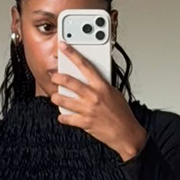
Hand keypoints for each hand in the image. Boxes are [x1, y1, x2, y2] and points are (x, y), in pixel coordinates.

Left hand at [51, 41, 147, 161]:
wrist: (126, 133)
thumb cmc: (122, 114)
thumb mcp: (114, 93)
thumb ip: (101, 85)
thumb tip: (91, 79)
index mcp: (102, 86)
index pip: (84, 65)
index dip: (72, 53)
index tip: (63, 46)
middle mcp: (93, 96)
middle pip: (69, 81)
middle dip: (57, 77)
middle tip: (53, 76)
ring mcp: (88, 109)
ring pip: (63, 100)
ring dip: (56, 98)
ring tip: (55, 97)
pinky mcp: (85, 122)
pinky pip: (67, 118)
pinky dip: (62, 117)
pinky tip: (62, 116)